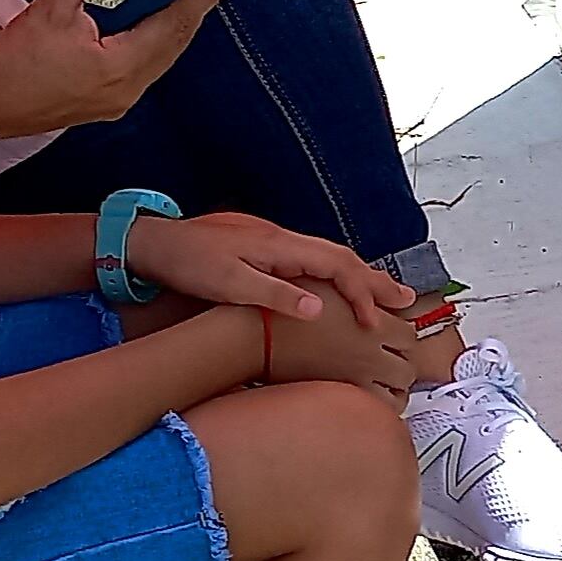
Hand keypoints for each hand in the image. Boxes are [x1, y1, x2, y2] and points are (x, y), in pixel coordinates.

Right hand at [0, 0, 230, 141]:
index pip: (175, 24)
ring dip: (176, 24)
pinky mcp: (104, 100)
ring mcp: (117, 99)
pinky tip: (154, 21)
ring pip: (161, 55)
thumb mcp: (47, 10)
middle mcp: (127, 90)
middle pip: (174, 42)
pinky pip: (144, 65)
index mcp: (120, 70)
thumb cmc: (11, 66)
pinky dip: (155, 39)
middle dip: (195, 6)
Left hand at [130, 212, 416, 327]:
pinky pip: (313, 259)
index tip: (373, 321)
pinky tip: (336, 287)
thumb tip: (318, 310)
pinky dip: (336, 273)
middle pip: (341, 256)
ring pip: (329, 256)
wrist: (153, 242)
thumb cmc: (187, 264)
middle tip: (407, 299)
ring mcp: (274, 242)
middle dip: (375, 279)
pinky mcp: (264, 248)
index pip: (336, 265)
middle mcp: (283, 239)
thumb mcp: (229, 284)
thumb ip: (275, 295)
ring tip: (383, 293)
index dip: (361, 292)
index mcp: (279, 246)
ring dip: (358, 275)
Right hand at [259, 297, 422, 404]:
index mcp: (373, 324)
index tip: (397, 338)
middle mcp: (369, 354)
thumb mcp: (333, 285)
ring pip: (397, 395)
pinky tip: (366, 400)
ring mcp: (356, 379)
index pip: (411, 334)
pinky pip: (374, 412)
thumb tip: (398, 296)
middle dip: (403, 366)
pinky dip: (376, 408)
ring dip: (394, 390)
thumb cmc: (288, 308)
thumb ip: (368, 290)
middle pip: (408, 368)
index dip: (405, 336)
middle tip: (392, 362)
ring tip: (383, 385)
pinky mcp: (338, 397)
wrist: (258, 335)